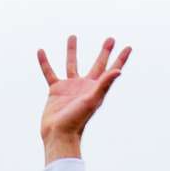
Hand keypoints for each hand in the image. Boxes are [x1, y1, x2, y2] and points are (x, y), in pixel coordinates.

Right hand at [37, 33, 130, 160]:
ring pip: (72, 64)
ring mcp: (70, 87)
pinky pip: (49, 72)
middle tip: (111, 39)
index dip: (120, 59)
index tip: (128, 47)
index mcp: (96, 88)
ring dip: (72, 51)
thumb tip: (119, 71)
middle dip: (104, 52)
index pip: (112, 70)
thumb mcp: (92, 100)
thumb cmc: (77, 120)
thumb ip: (104, 84)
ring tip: (72, 36)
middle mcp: (85, 86)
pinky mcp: (55, 90)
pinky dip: (44, 62)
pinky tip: (41, 51)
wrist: (59, 134)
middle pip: (97, 65)